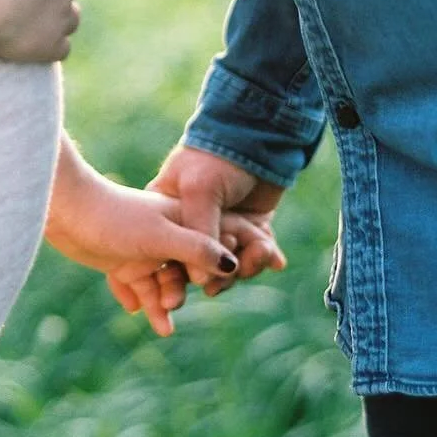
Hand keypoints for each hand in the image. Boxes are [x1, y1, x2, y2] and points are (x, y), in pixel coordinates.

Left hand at [45, 143, 247, 336]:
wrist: (65, 208)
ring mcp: (144, 249)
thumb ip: (196, 251)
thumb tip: (230, 266)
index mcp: (184, 218)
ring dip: (164, 303)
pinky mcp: (121, 261)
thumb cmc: (115, 215)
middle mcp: (167, 234)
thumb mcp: (161, 235)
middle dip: (188, 288)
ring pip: (164, 282)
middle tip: (176, 305)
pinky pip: (138, 287)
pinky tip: (138, 313)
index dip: (235, 255)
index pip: (220, 238)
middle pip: (191, 268)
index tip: (251, 271)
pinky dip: (141, 301)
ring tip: (164, 328)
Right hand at [133, 143, 287, 321]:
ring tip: (257, 258)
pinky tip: (276, 259)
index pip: (161, 256)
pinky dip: (263, 258)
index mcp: (166, 213)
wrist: (258, 134)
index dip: (165, 281)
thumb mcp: (200, 192)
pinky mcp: (249, 227)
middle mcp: (192, 225)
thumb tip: (202, 281)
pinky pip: (252, 255)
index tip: (172, 302)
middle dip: (209, 280)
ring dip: (242, 268)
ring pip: (227, 266)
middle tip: (217, 287)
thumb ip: (199, 235)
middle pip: (194, 268)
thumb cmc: (216, 158)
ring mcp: (222, 227)